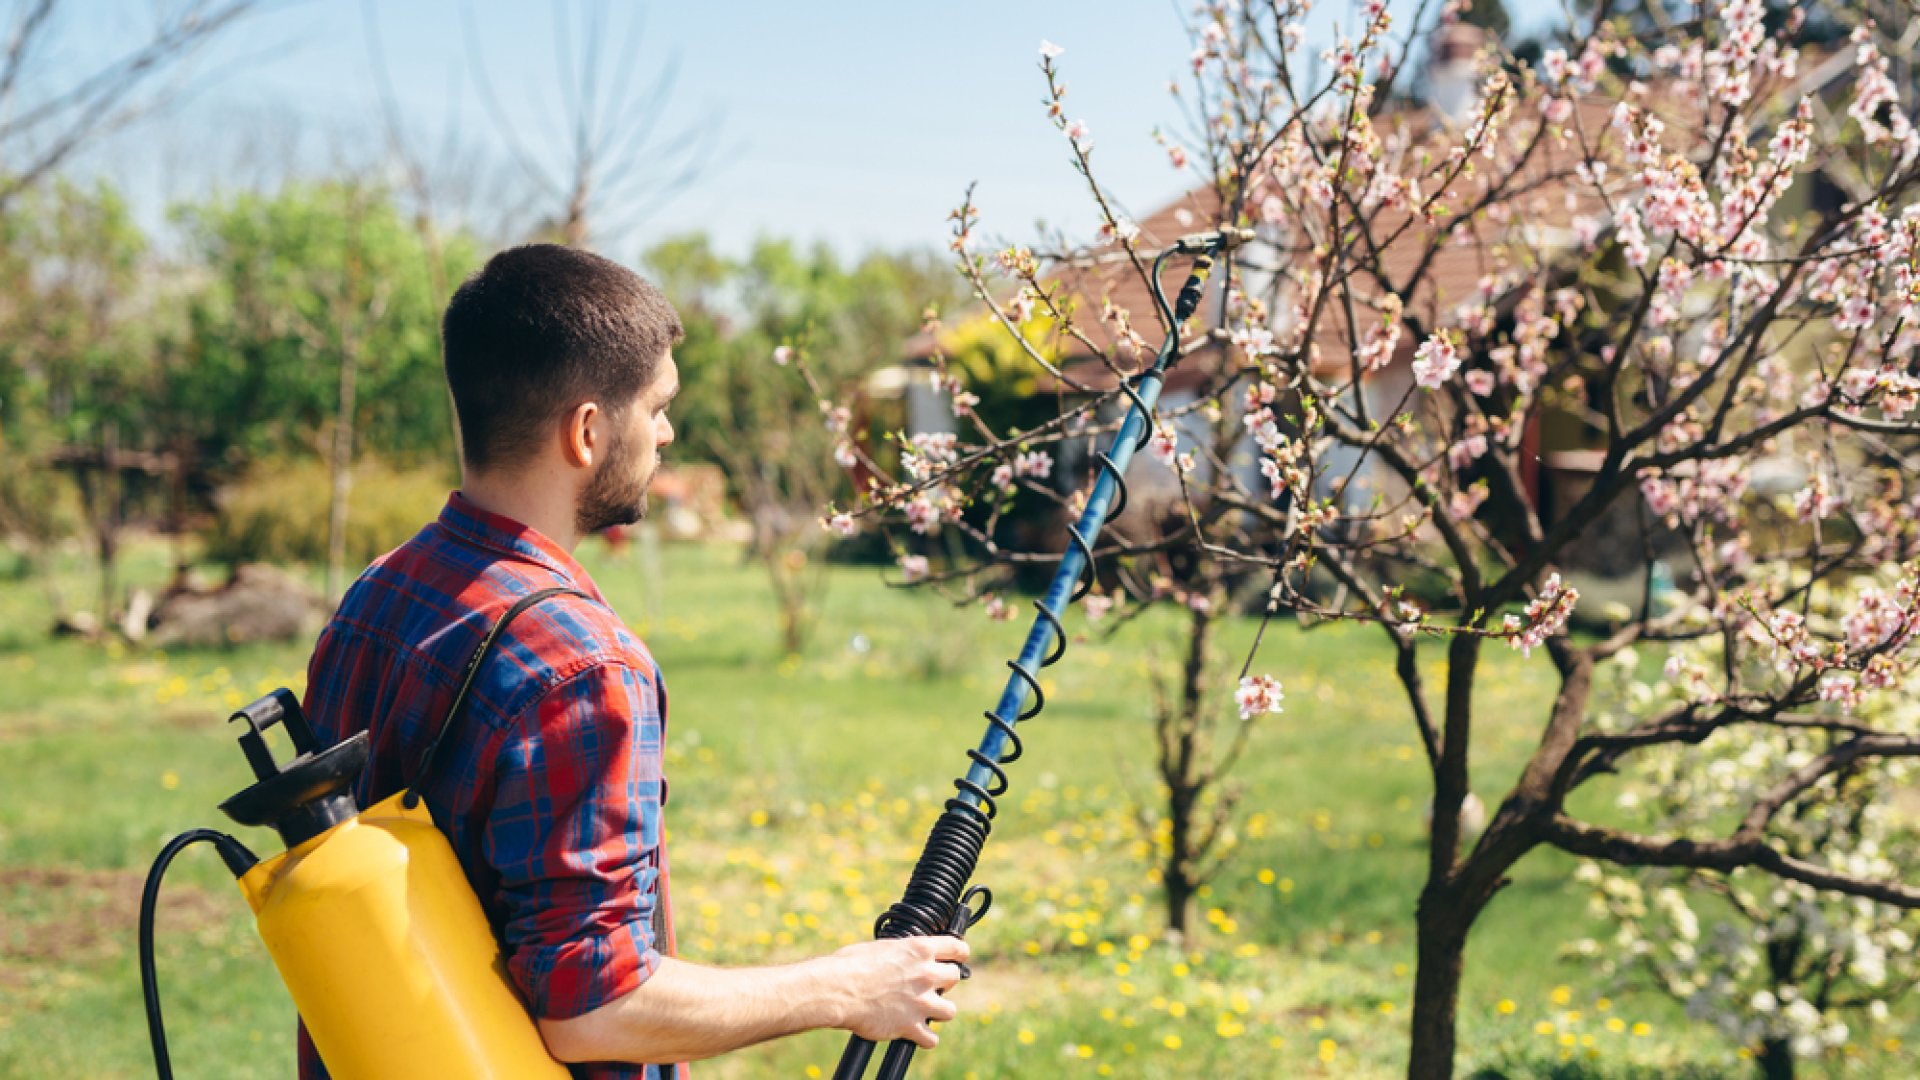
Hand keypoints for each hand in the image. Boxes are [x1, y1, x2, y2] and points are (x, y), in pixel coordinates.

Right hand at [828, 936, 969, 1048]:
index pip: (956, 948)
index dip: (958, 954)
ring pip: (950, 1010)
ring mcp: (922, 1001)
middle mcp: (926, 974)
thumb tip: (900, 956)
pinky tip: (915, 1034)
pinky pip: (931, 1039)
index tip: (957, 958)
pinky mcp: (911, 1025)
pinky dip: (924, 1039)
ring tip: (925, 1011)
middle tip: (930, 986)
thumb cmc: (850, 965)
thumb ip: (900, 953)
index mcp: (919, 950)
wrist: (838, 989)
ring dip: (939, 1012)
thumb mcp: (880, 947)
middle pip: (955, 978)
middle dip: (945, 982)